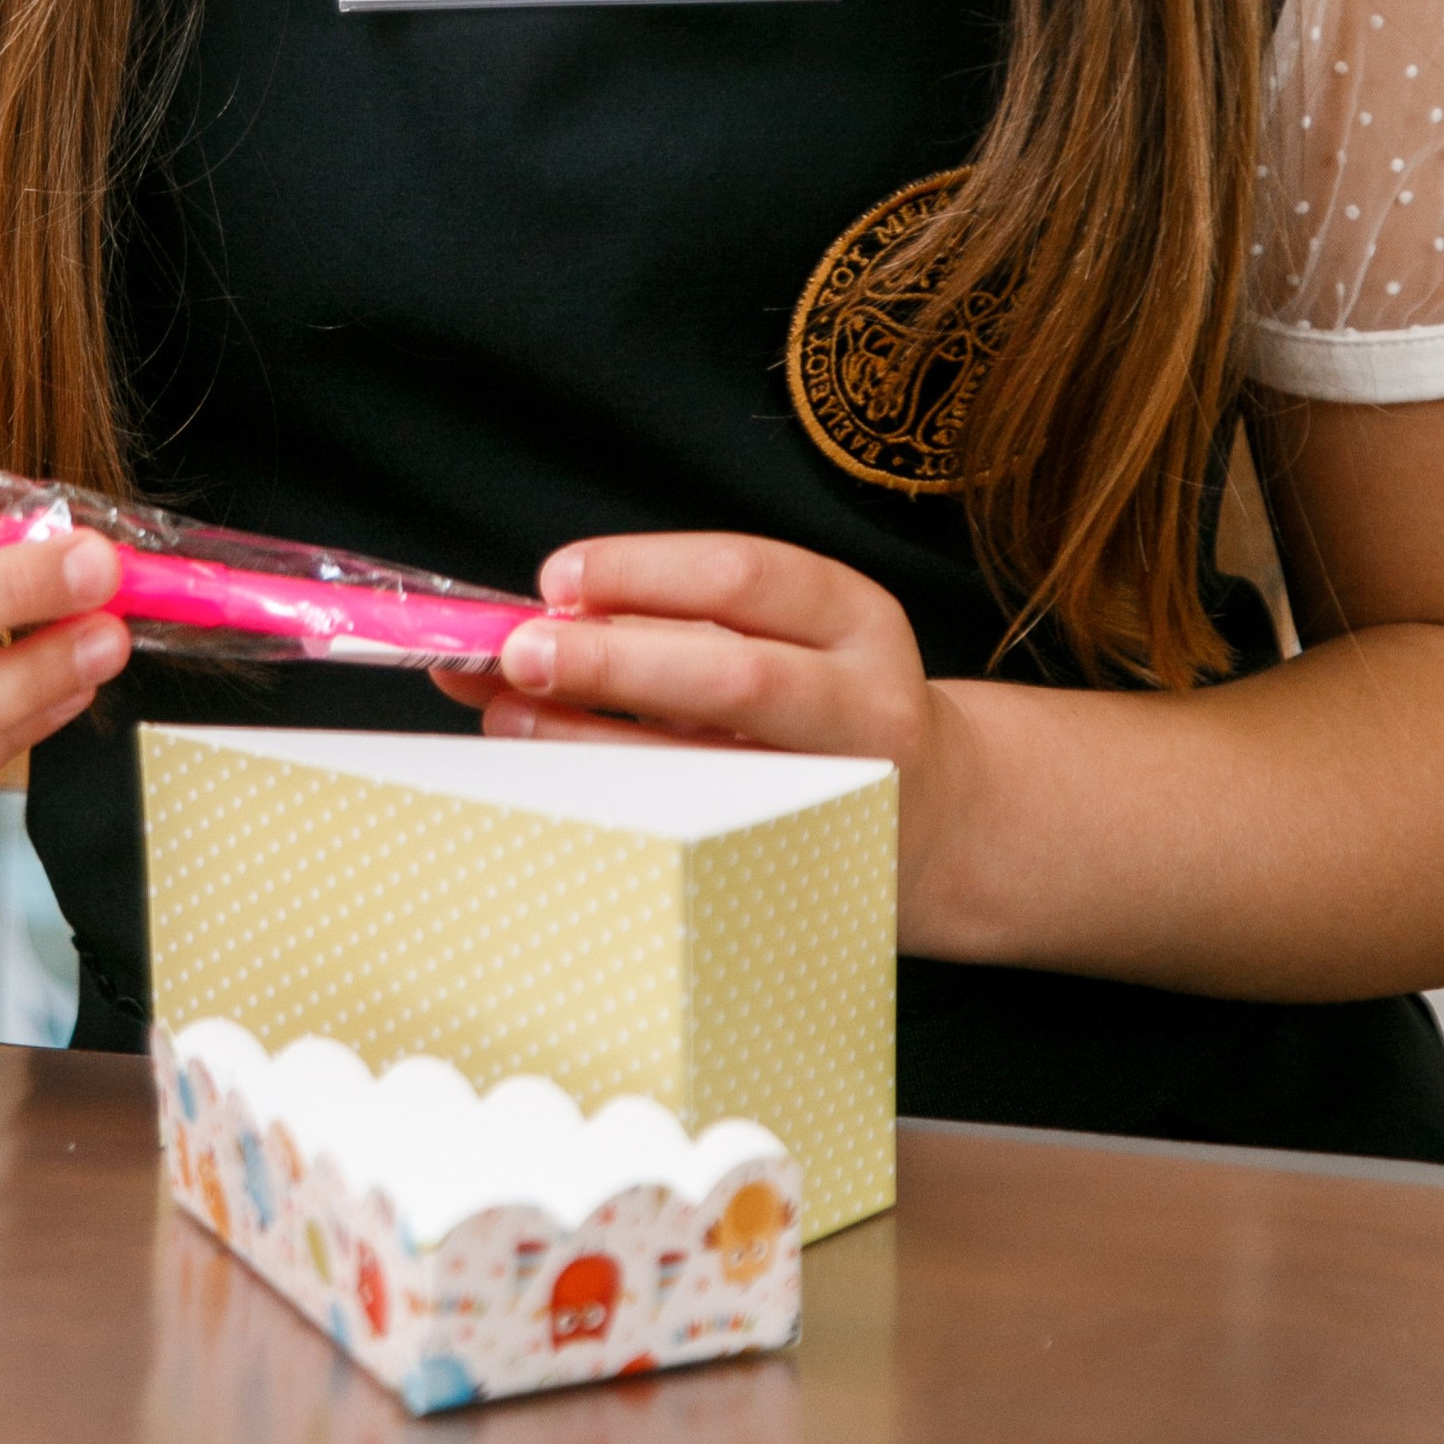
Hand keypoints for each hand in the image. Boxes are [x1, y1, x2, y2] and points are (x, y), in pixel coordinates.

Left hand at [433, 531, 985, 948]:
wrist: (941, 817)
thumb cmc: (816, 705)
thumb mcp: (772, 636)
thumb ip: (653, 619)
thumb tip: (503, 619)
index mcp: (854, 618)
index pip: (745, 576)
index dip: (642, 573)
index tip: (554, 582)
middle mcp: (869, 702)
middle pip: (737, 676)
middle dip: (615, 663)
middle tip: (519, 655)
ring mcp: (850, 796)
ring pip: (717, 769)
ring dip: (595, 741)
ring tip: (512, 722)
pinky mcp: (816, 870)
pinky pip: (706, 838)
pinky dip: (621, 808)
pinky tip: (561, 794)